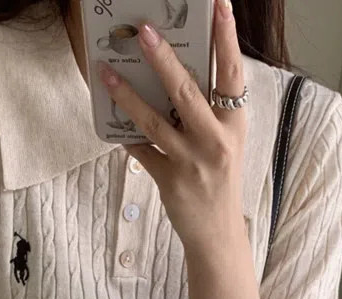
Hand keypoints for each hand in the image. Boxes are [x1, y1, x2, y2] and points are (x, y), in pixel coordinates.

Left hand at [96, 0, 246, 254]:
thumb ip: (208, 113)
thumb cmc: (220, 181)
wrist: (217, 233)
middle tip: (144, 30)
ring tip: (107, 72)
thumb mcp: (225, 143)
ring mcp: (191, 162)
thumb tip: (174, 76)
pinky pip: (141, 151)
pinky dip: (125, 135)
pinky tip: (110, 119)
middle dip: (163, 58)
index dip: (227, 38)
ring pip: (155, 121)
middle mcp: (215, 141)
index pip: (232, 74)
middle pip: (187, 91)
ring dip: (128, 94)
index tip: (219, 5)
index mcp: (234, 125)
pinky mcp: (169, 181)